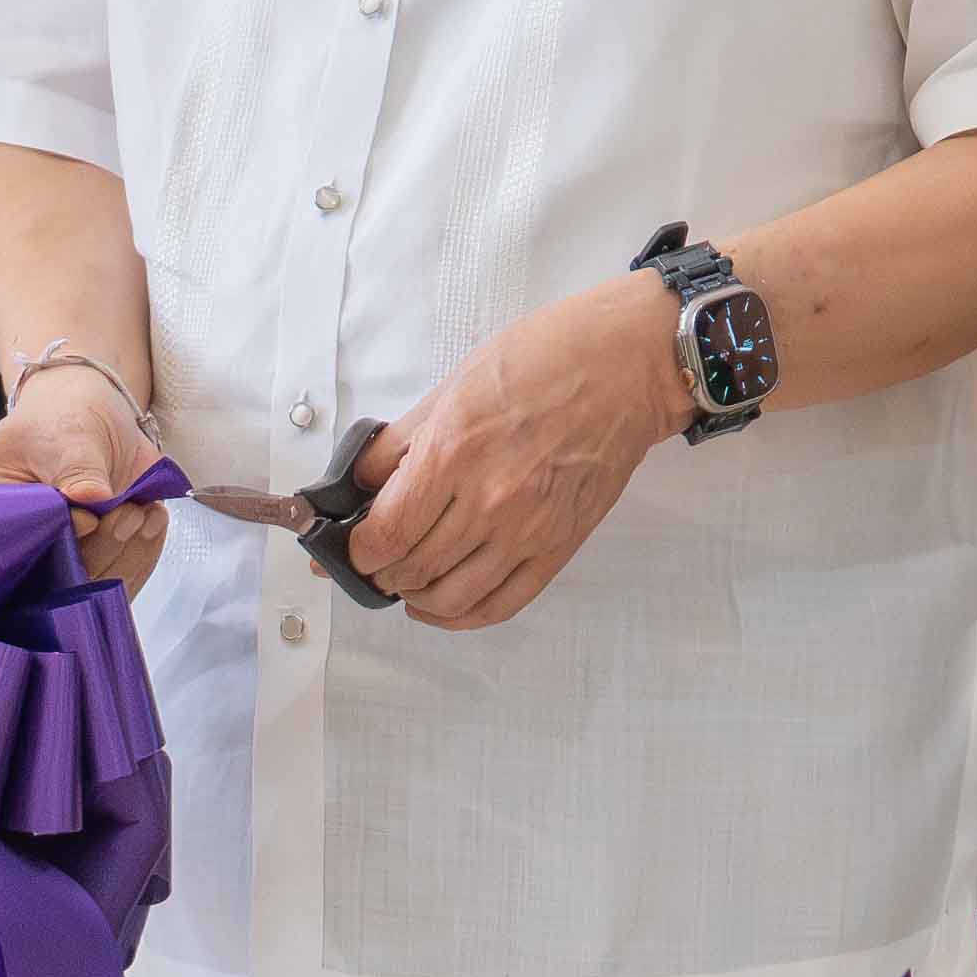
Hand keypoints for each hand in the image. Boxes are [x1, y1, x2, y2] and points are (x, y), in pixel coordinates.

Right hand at [0, 359, 176, 584]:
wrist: (93, 414)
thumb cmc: (65, 418)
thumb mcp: (68, 434)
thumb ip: (77, 469)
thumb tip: (90, 504)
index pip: (19, 547)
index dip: (58, 539)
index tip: (88, 517)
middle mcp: (23, 541)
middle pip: (56, 574)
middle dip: (100, 547)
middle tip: (125, 514)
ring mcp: (60, 552)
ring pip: (93, 580)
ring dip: (127, 550)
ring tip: (141, 510)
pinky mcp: (94, 555)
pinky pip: (119, 572)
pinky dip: (143, 549)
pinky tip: (152, 517)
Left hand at [336, 275, 692, 631]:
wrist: (625, 367)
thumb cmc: (545, 361)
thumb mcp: (452, 387)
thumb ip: (398, 444)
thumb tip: (358, 484)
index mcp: (453, 453)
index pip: (385, 535)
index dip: (357, 551)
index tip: (352, 546)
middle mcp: (488, 501)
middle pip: (411, 570)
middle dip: (380, 573)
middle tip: (374, 561)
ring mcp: (527, 531)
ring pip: (450, 598)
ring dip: (416, 598)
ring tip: (406, 581)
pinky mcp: (558, 548)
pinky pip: (501, 604)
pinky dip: (462, 616)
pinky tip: (443, 605)